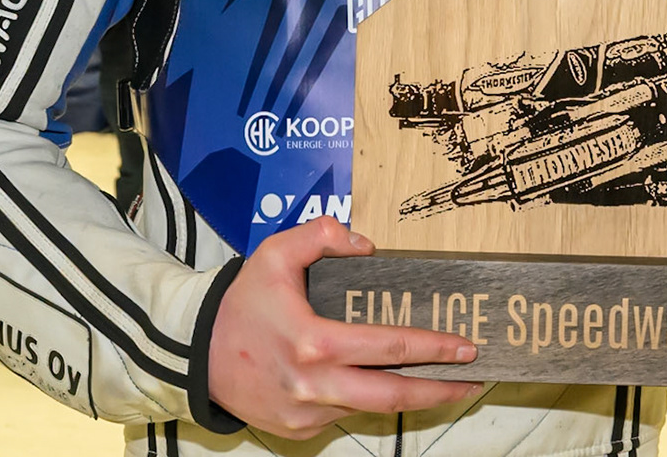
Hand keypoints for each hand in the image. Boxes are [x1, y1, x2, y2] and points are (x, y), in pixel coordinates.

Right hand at [207, 216, 480, 439]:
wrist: (194, 352)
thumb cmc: (239, 302)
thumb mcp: (275, 254)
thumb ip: (322, 236)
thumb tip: (366, 245)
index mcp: (314, 342)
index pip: (389, 347)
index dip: (433, 348)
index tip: (465, 347)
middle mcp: (314, 385)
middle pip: (393, 397)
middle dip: (440, 391)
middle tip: (472, 382)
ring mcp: (307, 413)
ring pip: (370, 410)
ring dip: (408, 399)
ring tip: (439, 385)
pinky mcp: (298, 429)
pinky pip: (341, 414)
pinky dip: (362, 401)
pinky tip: (377, 385)